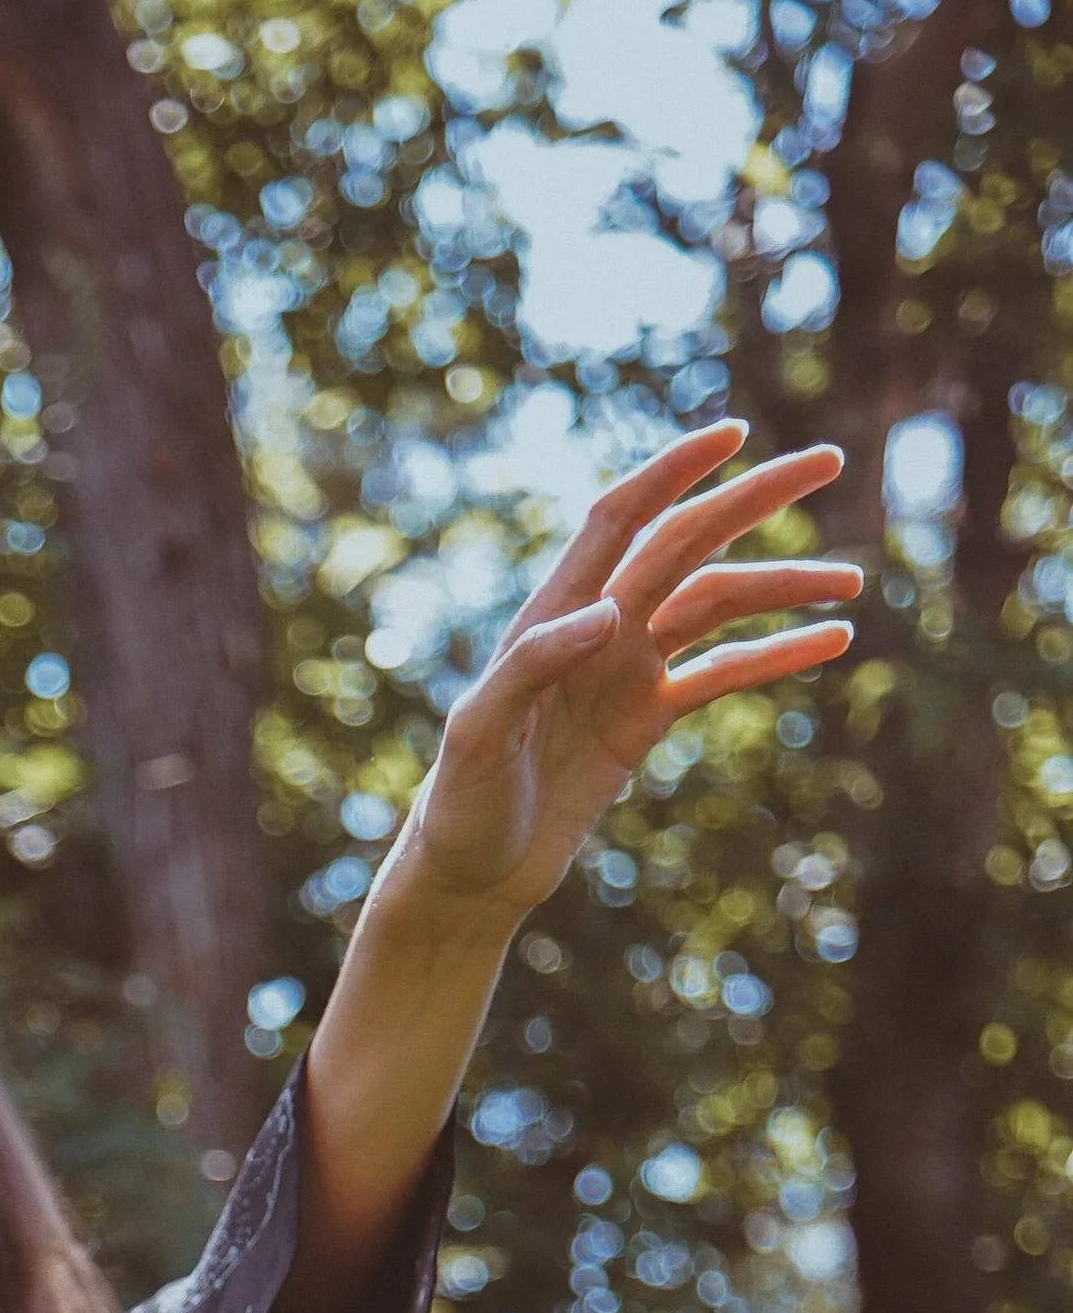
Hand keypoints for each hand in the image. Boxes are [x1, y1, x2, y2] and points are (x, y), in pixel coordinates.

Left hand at [392, 423, 862, 929]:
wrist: (470, 876)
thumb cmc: (460, 807)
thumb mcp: (480, 739)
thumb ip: (529, 668)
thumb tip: (607, 613)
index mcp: (553, 616)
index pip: (621, 521)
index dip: (673, 473)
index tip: (734, 436)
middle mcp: (596, 631)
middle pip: (688, 544)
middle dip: (754, 500)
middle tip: (830, 461)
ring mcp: (625, 672)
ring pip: (718, 605)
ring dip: (783, 590)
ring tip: (852, 584)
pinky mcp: (644, 720)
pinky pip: (722, 674)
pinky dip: (774, 655)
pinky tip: (832, 642)